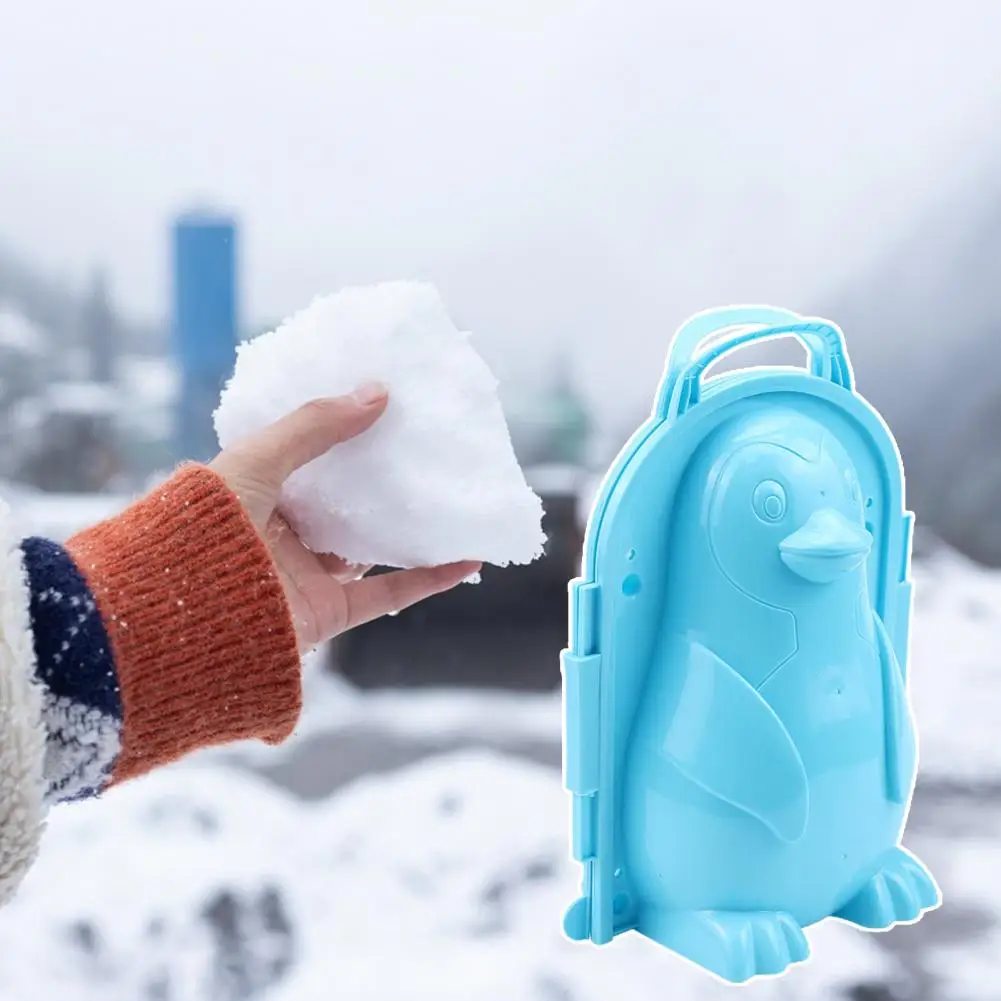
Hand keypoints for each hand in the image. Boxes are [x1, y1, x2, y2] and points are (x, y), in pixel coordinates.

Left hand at [210, 382, 480, 650]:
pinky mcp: (328, 613)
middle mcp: (283, 535)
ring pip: (371, 549)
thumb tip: (377, 391)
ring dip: (411, 528)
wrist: (184, 621)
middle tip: (425, 450)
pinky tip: (466, 558)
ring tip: (452, 498)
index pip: (310, 459)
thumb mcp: (256, 461)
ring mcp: (306, 576)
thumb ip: (314, 427)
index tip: (385, 411)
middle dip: (383, 481)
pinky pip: (387, 595)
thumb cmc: (205, 530)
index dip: (345, 436)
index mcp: (257, 494)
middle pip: (345, 505)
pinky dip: (429, 579)